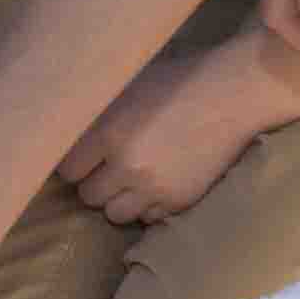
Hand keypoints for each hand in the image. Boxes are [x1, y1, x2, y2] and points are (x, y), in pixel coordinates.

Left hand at [56, 46, 257, 226]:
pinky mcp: (179, 201)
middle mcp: (127, 167)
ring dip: (117, 199)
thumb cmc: (177, 80)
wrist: (231, 95)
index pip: (68, 170)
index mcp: (109, 133)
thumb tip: (67, 130)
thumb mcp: (127, 87)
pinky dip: (146, 206)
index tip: (82, 157)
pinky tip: (154, 184)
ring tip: (129, 180)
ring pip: (115, 214)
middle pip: (88, 196)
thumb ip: (98, 115)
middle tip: (106, 167)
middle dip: (94, 182)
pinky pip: (148, 218)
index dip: (74, 163)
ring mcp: (154, 188)